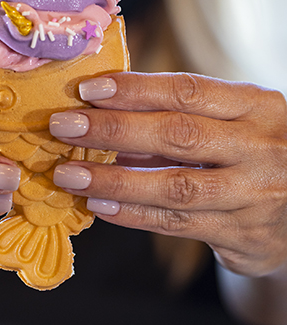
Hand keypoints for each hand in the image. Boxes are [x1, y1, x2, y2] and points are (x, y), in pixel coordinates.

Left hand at [49, 72, 286, 277]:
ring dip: (115, 181)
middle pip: (178, 134)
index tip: (88, 90)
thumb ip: (179, 112)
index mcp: (256, 105)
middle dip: (113, 129)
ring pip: (176, 186)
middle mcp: (261, 147)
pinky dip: (135, 214)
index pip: (188, 90)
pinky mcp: (246, 235)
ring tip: (69, 176)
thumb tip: (103, 104)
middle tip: (64, 127)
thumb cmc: (249, 149)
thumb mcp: (230, 119)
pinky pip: (180, 223)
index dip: (135, 89)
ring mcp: (256, 194)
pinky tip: (100, 207)